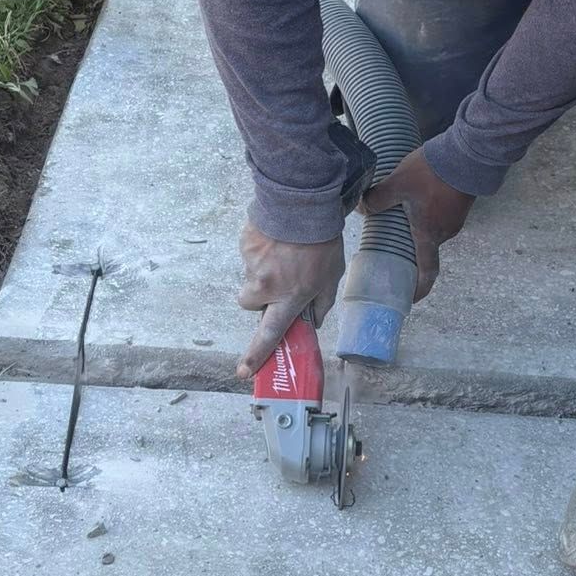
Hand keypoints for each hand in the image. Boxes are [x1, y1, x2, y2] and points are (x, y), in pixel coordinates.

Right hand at [237, 223, 345, 378]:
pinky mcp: (244, 245)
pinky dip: (261, 250)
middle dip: (261, 296)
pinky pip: (250, 255)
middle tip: (280, 281)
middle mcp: (265, 286)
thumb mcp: (332, 276)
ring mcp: (251, 265)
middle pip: (251, 304)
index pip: (270, 335)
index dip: (256, 355)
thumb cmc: (322, 242)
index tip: (244, 372)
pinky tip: (277, 239)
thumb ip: (322, 302)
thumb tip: (313, 320)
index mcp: (288, 297)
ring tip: (284, 251)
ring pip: (251, 276)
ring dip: (264, 270)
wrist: (302, 204)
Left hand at [361, 149, 473, 299]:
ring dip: (420, 227)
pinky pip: (442, 217)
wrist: (467, 154)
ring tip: (406, 213)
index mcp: (429, 235)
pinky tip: (421, 198)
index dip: (419, 289)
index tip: (411, 298)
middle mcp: (445, 233)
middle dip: (412, 249)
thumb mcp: (398, 183)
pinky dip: (430, 214)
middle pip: (426, 248)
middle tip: (394, 240)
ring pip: (434, 230)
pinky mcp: (461, 205)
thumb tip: (362, 208)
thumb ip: (378, 198)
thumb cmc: (432, 174)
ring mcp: (456, 219)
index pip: (427, 272)